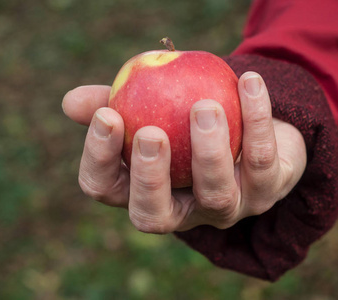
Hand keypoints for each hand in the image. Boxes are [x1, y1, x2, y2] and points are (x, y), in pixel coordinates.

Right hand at [62, 72, 306, 232]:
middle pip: (153, 215)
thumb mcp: (151, 107)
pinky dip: (256, 120)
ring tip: (204, 106)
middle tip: (150, 133)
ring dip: (208, 152)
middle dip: (149, 178)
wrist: (251, 128)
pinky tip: (248, 82)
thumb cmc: (186, 122)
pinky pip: (262, 161)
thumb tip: (70, 103)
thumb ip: (116, 102)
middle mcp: (182, 212)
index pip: (107, 189)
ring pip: (215, 196)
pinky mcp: (266, 192)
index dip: (100, 159)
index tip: (107, 115)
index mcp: (144, 191)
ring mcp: (225, 209)